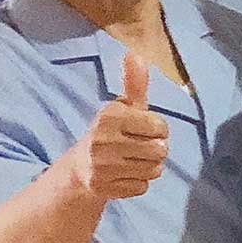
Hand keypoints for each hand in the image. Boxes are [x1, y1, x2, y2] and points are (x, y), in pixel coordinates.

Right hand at [66, 53, 169, 200]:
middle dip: (155, 149)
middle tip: (137, 146)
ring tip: (131, 160)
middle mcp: (101, 140)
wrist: (81, 167)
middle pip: (160, 151)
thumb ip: (134, 83)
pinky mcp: (102, 188)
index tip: (142, 129)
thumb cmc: (111, 131)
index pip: (160, 127)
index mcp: (109, 116)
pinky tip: (123, 174)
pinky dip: (138, 182)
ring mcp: (100, 166)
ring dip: (149, 166)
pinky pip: (142, 187)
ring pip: (154, 170)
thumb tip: (135, 54)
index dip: (158, 129)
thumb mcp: (123, 106)